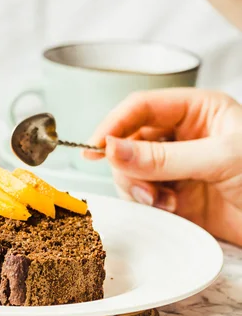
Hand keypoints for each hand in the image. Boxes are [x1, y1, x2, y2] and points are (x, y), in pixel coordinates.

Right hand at [84, 88, 241, 245]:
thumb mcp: (220, 158)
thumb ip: (163, 157)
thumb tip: (112, 149)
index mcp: (198, 110)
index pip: (142, 107)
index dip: (115, 123)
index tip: (95, 146)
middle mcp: (184, 135)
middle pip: (130, 139)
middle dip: (126, 162)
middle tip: (137, 182)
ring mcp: (178, 167)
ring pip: (132, 169)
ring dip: (137, 186)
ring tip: (160, 200)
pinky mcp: (177, 196)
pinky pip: (144, 194)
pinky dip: (147, 203)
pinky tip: (168, 208)